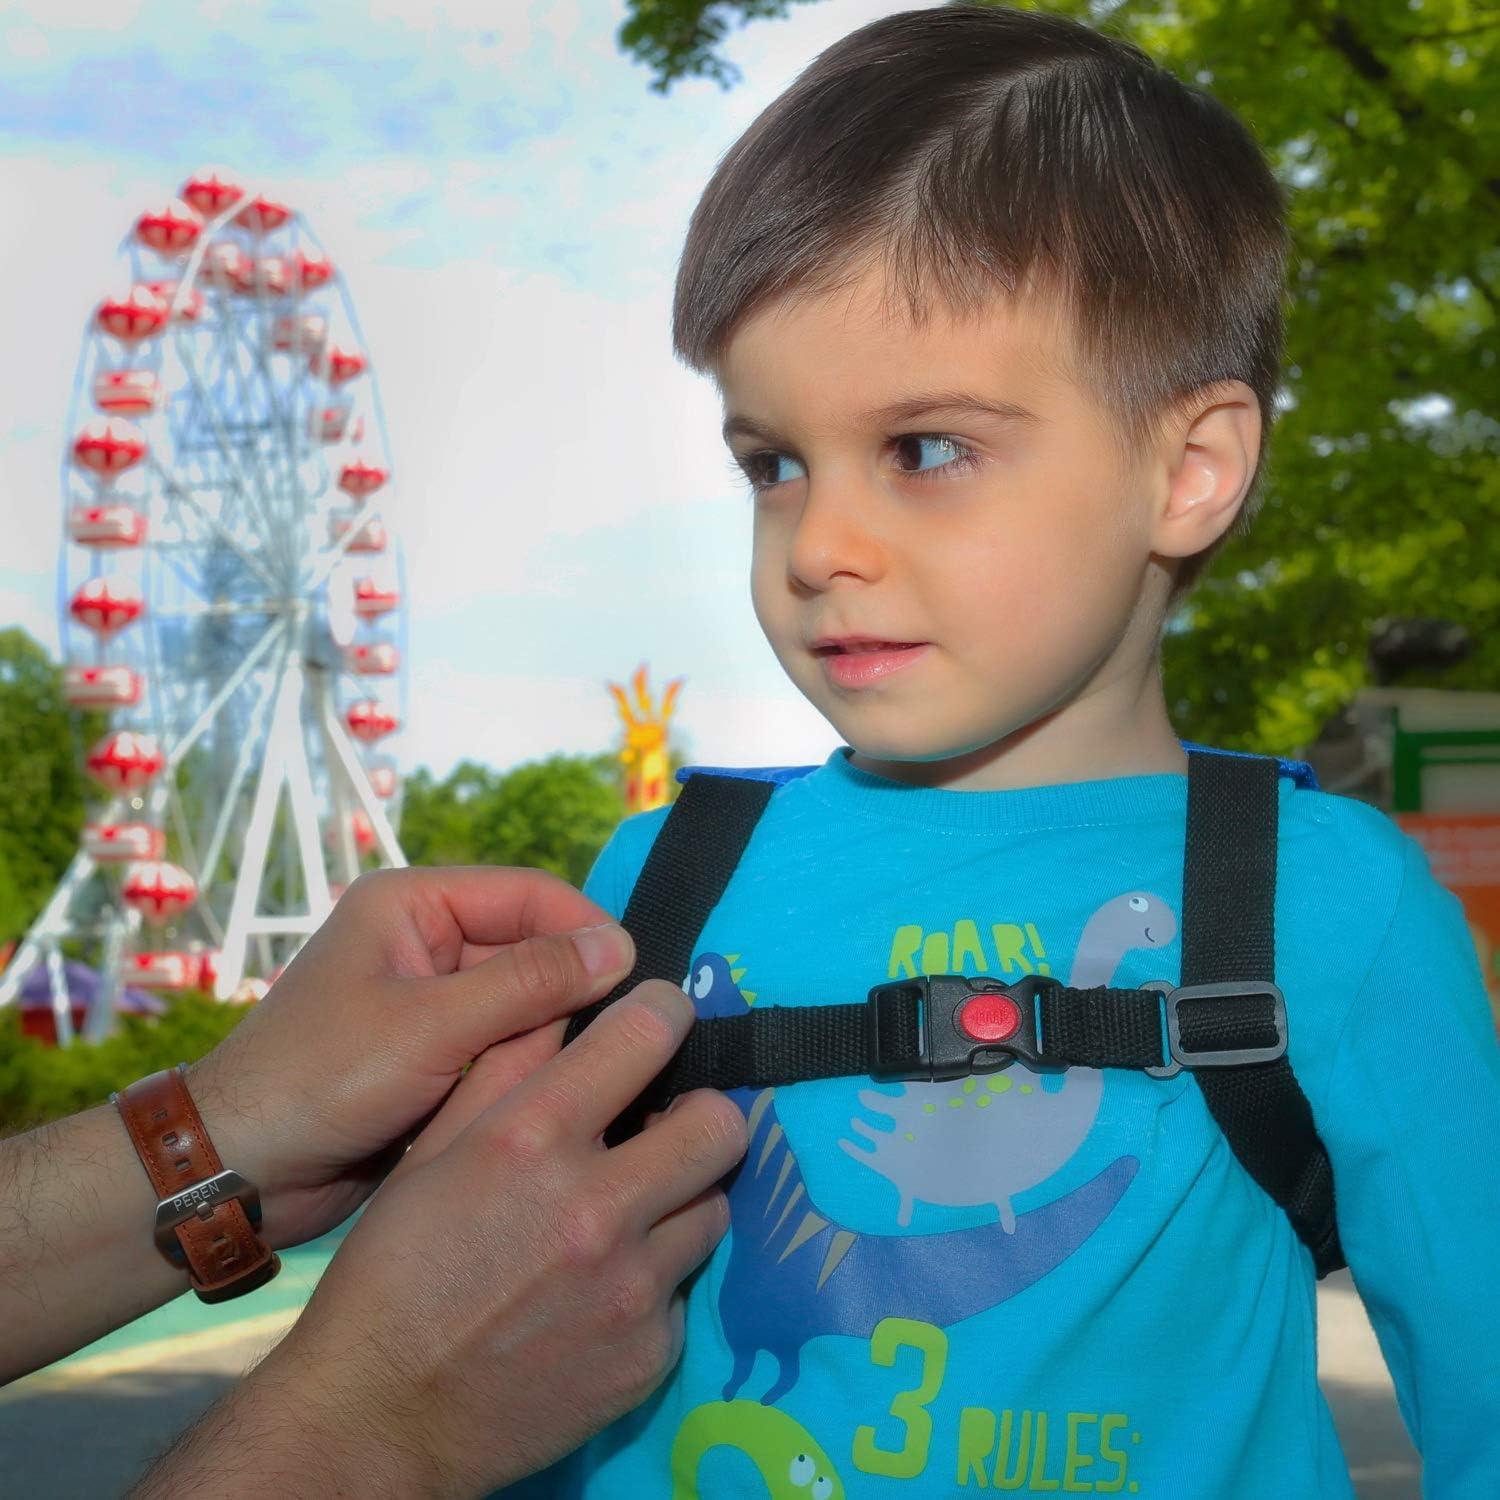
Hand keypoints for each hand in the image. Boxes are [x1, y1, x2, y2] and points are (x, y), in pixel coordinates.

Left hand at [184, 865, 637, 1249]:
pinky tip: (567, 1095)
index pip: (530, 894)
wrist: (238, 1173)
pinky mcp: (438, 1053)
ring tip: (606, 1070)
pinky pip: (506, 1046)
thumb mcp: (431, 1028)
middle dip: (575, 990)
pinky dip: (531, 1068)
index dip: (586, 931)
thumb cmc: (320, 1082)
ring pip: (528, 1003)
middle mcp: (428, 941)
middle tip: (630, 1037)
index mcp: (413, 904)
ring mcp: (434, 1000)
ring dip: (556, 1035)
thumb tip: (621, 948)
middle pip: (534, 948)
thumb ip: (529, 984)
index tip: (638, 979)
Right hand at [229, 979, 746, 1495]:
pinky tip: (602, 1293)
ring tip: (630, 1215)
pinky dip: (653, 1281)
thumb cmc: (394, 1270)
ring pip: (713, 1207)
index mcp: (532, 1140)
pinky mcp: (651, 1354)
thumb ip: (508, 1067)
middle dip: (700, 1114)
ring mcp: (632, 1287)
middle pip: (719, 1124)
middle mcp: (596, 1207)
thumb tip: (572, 999)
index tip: (664, 1019)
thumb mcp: (433, 1151)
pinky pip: (683, 1289)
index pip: (647, 1034)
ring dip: (679, 1200)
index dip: (666, 1014)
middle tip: (670, 1126)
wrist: (379, 1418)